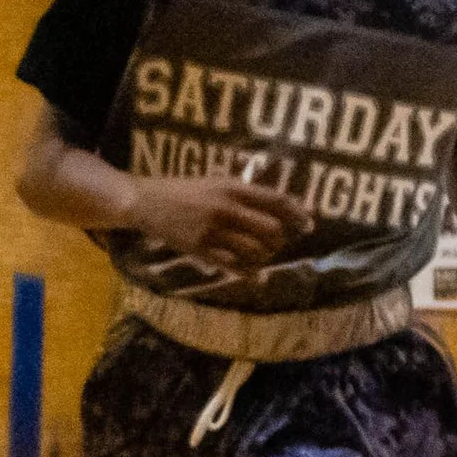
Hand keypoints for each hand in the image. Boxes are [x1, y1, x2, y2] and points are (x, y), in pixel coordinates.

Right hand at [129, 170, 311, 271]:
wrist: (146, 202)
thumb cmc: (187, 191)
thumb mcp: (217, 182)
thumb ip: (248, 192)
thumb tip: (287, 202)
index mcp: (232, 188)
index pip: (275, 200)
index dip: (298, 213)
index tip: (310, 224)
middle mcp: (225, 209)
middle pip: (271, 229)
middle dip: (280, 238)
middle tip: (277, 240)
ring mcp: (213, 231)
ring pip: (256, 250)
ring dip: (265, 254)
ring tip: (262, 253)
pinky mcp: (200, 250)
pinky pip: (234, 266)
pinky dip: (250, 272)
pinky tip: (256, 275)